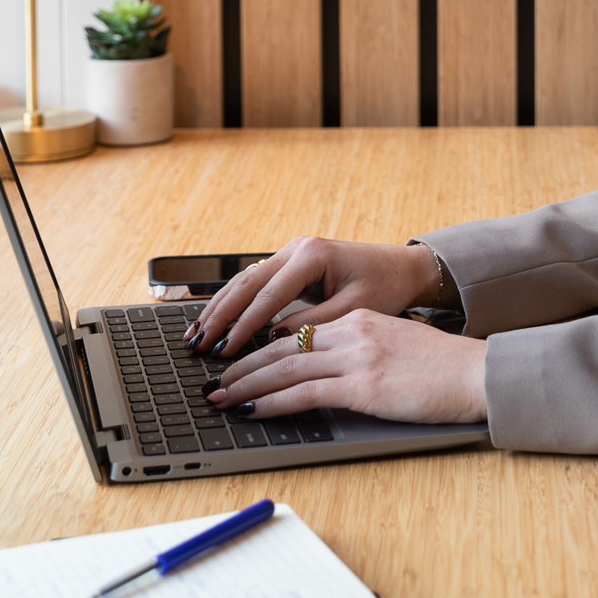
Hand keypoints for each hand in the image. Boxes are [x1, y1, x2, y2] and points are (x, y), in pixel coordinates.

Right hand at [185, 236, 439, 356]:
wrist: (402, 267)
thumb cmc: (385, 286)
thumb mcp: (354, 309)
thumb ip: (314, 323)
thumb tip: (275, 338)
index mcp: (312, 255)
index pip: (268, 294)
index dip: (243, 324)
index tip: (224, 349)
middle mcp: (296, 249)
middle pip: (246, 283)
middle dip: (219, 316)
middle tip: (196, 344)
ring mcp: (291, 253)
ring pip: (244, 281)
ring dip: (218, 308)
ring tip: (194, 336)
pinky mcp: (290, 264)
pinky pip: (254, 283)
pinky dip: (233, 303)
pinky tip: (215, 322)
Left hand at [208, 308, 486, 422]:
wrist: (477, 373)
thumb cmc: (445, 368)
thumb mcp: (398, 346)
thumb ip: (364, 350)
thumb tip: (334, 371)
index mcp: (360, 320)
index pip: (297, 333)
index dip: (261, 349)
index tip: (238, 362)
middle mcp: (352, 331)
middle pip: (282, 347)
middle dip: (242, 366)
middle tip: (214, 381)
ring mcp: (357, 357)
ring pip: (285, 369)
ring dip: (246, 385)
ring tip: (220, 398)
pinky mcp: (363, 385)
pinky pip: (305, 393)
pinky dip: (273, 402)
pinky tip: (253, 409)